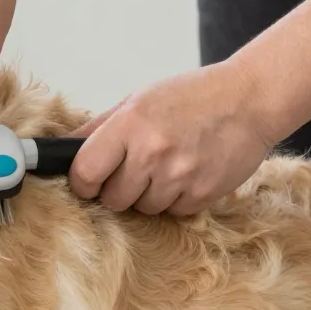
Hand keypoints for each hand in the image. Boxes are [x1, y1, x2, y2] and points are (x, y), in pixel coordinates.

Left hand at [68, 62, 276, 215]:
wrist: (250, 99)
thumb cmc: (190, 97)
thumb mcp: (140, 100)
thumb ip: (99, 128)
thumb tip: (60, 150)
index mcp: (130, 124)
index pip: (85, 173)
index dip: (83, 182)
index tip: (90, 181)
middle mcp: (152, 152)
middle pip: (112, 199)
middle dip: (119, 189)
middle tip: (138, 167)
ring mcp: (179, 176)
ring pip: (143, 209)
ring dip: (150, 194)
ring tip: (170, 164)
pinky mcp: (202, 195)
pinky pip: (173, 212)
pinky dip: (177, 198)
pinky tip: (189, 171)